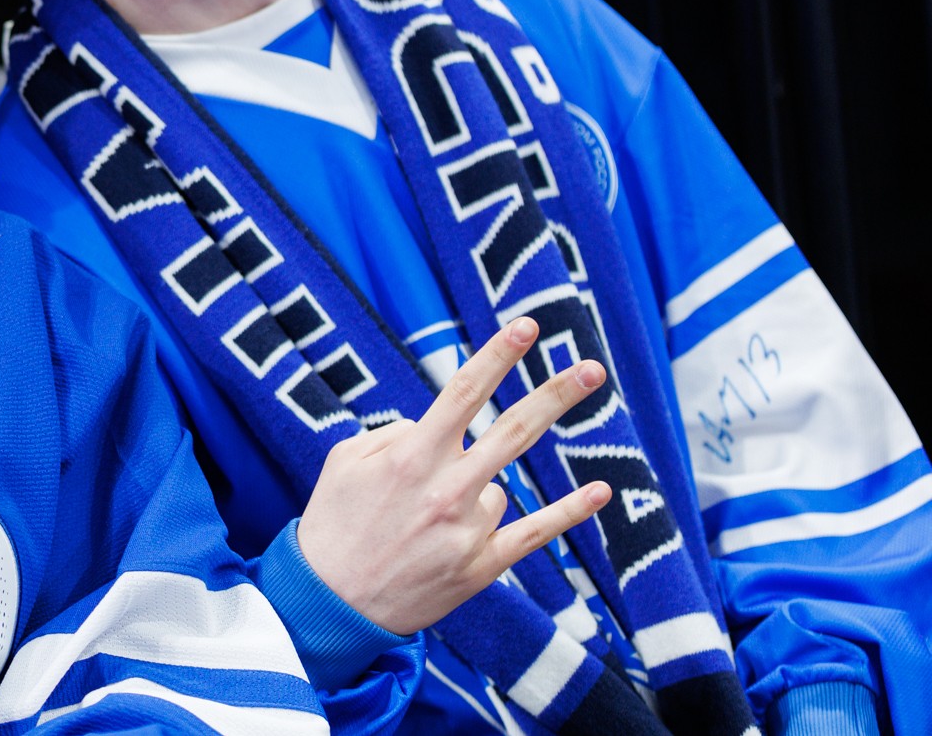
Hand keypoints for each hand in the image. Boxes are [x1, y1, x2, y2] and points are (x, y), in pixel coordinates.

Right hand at [296, 316, 612, 635]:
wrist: (331, 603)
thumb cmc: (333, 523)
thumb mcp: (345, 460)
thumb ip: (393, 433)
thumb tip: (436, 427)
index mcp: (409, 457)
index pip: (462, 393)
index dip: (497, 356)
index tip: (527, 327)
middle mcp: (445, 489)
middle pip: (513, 430)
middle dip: (555, 395)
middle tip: (592, 368)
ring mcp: (467, 531)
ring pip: (499, 488)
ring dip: (471, 495)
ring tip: (423, 528)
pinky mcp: (482, 567)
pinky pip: (536, 532)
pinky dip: (570, 511)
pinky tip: (600, 491)